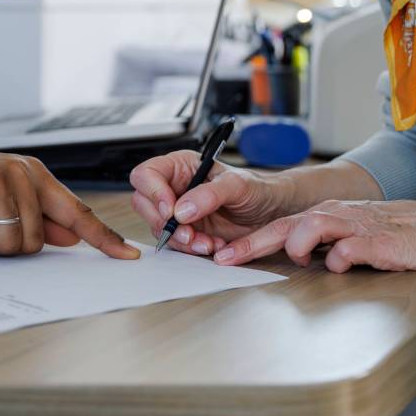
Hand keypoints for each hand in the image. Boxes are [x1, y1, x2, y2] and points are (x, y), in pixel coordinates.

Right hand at [129, 150, 296, 256]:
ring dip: (180, 240)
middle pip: (144, 203)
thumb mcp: (237, 185)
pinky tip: (212, 245)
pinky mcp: (186, 231)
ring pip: (157, 227)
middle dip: (164, 222)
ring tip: (207, 242)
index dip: (153, 192)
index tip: (172, 211)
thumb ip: (209, 194)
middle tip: (188, 232)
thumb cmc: (256, 189)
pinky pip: (175, 243)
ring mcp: (178, 211)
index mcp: (180, 167)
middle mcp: (174, 187)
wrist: (271, 214)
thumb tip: (182, 209)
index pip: (147, 174)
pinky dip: (191, 248)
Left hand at [212, 199, 415, 271]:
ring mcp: (355, 226)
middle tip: (227, 258)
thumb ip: (322, 244)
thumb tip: (293, 258)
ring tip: (296, 259)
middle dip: (252, 243)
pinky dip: (339, 258)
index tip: (222, 256)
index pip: (278, 227)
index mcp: (325, 216)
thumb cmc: (394, 235)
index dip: (248, 242)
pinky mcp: (378, 240)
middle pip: (285, 225)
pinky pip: (350, 248)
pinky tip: (340, 264)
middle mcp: (335, 216)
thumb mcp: (350, 235)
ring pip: (312, 226)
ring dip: (297, 244)